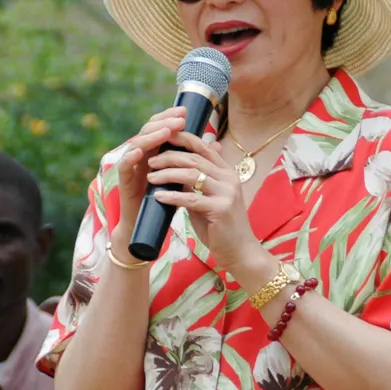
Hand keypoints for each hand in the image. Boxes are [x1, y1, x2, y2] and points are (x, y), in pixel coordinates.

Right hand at [109, 106, 188, 249]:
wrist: (146, 227)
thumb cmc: (165, 202)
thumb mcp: (184, 177)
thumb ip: (194, 160)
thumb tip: (216, 144)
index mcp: (154, 152)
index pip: (160, 127)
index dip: (170, 116)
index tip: (185, 110)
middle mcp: (141, 156)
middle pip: (148, 130)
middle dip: (163, 122)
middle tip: (178, 118)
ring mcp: (131, 168)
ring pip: (136, 144)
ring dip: (151, 137)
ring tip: (165, 131)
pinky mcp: (124, 182)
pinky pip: (123, 166)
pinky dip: (130, 157)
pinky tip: (140, 151)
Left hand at [145, 129, 263, 274]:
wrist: (240, 252)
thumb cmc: (221, 228)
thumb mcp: (208, 200)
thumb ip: (196, 184)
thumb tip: (175, 170)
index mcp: (227, 173)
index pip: (204, 147)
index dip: (183, 138)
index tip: (162, 137)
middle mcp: (229, 179)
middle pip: (195, 158)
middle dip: (169, 156)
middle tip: (150, 161)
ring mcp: (227, 193)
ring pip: (192, 174)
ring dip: (167, 174)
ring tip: (150, 177)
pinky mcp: (221, 209)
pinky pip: (191, 198)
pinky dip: (172, 196)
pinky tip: (158, 196)